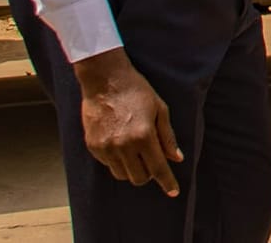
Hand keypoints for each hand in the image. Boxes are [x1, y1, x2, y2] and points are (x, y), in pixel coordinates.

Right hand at [74, 50, 181, 195]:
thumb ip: (167, 136)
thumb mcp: (160, 109)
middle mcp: (124, 145)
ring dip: (132, 169)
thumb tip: (177, 158)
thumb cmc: (136, 91)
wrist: (105, 79)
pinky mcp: (93, 146)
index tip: (174, 191)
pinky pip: (108, 165)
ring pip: (122, 175)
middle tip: (151, 161)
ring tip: (135, 151)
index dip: (167, 182)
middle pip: (139, 178)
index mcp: (143, 136)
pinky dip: (117, 161)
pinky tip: (120, 144)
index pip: (158, 168)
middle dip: (148, 174)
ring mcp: (106, 147)